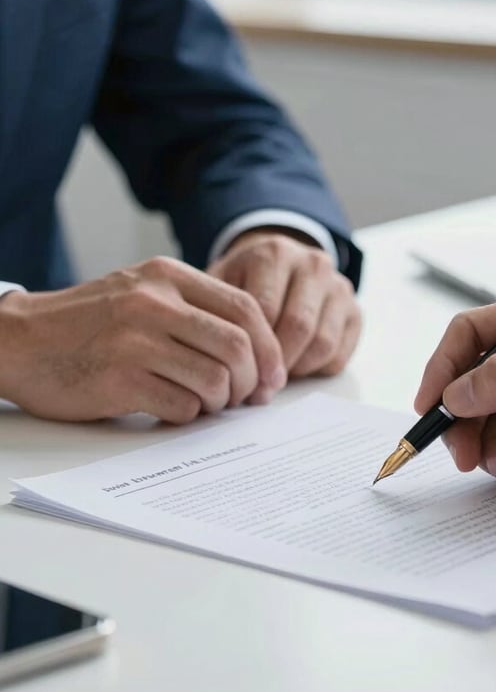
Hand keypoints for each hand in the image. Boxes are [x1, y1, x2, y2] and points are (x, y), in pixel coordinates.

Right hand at [0, 257, 284, 422]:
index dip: (269, 346)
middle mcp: (153, 303)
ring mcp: (134, 341)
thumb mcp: (143, 293)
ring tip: (207, 402)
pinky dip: (189, 414)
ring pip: (214, 379)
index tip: (274, 374)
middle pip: (237, 346)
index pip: (245, 307)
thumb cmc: (90, 323)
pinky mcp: (118, 379)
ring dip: (221, 401)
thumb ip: (195, 310)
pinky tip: (173, 408)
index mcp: (167, 276)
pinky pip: (182, 406)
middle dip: (254, 380)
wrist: (20, 341)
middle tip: (249, 397)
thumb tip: (258, 353)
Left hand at [208, 230, 360, 385]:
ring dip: (296, 368)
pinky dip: (316, 369)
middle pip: (298, 326)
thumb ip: (214, 313)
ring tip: (273, 374)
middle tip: (255, 384)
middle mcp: (312, 264)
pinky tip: (295, 365)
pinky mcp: (355, 310)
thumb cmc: (243, 282)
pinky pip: (339, 353)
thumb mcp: (219, 284)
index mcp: (274, 253)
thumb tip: (216, 364)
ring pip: (322, 342)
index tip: (234, 371)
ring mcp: (338, 286)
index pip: (264, 309)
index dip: (249, 348)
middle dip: (274, 363)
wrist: (279, 265)